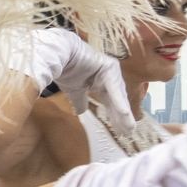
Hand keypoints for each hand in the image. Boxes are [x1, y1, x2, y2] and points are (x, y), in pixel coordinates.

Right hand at [16, 28, 132, 130]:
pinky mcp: (109, 67)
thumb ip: (80, 100)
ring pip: (118, 95)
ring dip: (123, 112)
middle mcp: (109, 76)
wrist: (58, 53)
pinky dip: (118, 100)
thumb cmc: (64, 68)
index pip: (111, 102)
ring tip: (128, 126)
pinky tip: (123, 113)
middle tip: (128, 133)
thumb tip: (80, 112)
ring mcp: (111, 71)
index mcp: (101, 81)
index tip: (120, 131)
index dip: (115, 116)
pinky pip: (113, 87)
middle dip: (122, 117)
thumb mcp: (73, 91)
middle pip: (117, 100)